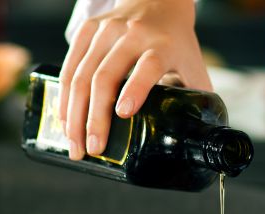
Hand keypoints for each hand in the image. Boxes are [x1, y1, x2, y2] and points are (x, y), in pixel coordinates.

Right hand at [59, 0, 211, 160]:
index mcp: (162, 46)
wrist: (159, 1)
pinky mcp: (87, 30)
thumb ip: (198, 99)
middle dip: (95, 117)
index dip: (135, 89)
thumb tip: (201, 138)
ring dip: (73, 113)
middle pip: (106, 77)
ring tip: (74, 143)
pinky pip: (69, 66)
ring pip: (81, 74)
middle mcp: (131, 35)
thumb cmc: (177, 42)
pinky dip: (63, 96)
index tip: (123, 113)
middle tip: (92, 148)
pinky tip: (64, 119)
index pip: (148, 66)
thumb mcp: (193, 66)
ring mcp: (106, 31)